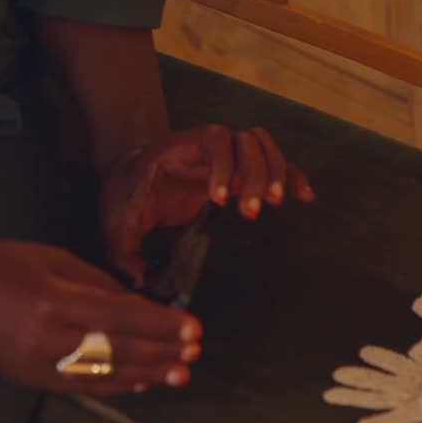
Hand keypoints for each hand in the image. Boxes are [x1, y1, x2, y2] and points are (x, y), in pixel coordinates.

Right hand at [0, 238, 202, 395]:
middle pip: (120, 349)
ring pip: (105, 374)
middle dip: (162, 352)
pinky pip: (82, 386)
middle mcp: (50, 338)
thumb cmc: (1, 264)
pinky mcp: (31, 380)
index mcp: (57, 301)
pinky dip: (115, 385)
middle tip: (195, 352)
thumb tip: (140, 304)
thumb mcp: (53, 258)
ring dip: (146, 375)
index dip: (162, 326)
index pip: (123, 317)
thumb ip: (98, 283)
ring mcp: (40, 365)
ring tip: (180, 373)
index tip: (194, 330)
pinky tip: (140, 383)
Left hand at [101, 124, 315, 285]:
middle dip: (256, 174)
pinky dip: (292, 175)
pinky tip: (305, 196)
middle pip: (247, 142)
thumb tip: (140, 281)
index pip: (212, 141)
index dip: (222, 166)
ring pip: (264, 147)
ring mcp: (227, 155)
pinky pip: (273, 163)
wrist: (129, 170)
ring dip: (276, 172)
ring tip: (276, 204)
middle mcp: (209, 145)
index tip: (219, 200)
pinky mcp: (239, 170)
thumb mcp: (115, 219)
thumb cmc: (124, 192)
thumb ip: (122, 249)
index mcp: (179, 148)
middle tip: (253, 211)